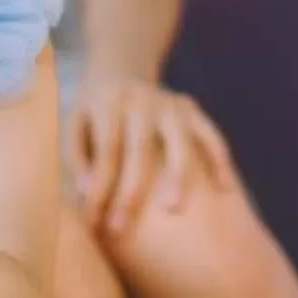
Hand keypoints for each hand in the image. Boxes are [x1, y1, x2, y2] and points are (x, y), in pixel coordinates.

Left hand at [65, 70, 232, 236]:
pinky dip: (219, 159)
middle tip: (120, 227)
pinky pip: (210, 134)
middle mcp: (141, 99)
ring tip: (173, 209)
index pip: (105, 149)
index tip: (93, 222)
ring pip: (179, 140)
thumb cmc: (93, 115)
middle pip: (139, 147)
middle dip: (130, 189)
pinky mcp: (191, 109)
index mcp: (108, 102)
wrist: (119, 71)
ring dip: (177, 174)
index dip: (99, 185)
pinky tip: (224, 188)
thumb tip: (87, 193)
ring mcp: (170, 103)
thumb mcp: (74, 126)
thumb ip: (78, 159)